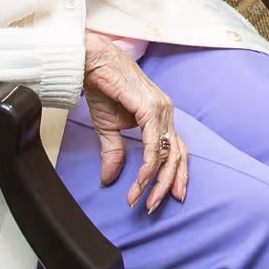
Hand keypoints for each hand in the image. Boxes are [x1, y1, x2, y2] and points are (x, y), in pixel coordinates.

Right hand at [82, 32, 187, 211]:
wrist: (92, 62)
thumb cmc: (102, 87)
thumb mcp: (108, 127)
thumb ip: (113, 152)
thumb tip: (110, 178)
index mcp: (160, 114)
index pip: (176, 148)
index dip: (176, 173)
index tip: (168, 196)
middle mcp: (165, 111)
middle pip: (177, 153)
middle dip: (169, 183)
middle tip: (156, 206)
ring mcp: (160, 108)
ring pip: (167, 152)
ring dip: (157, 180)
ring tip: (144, 200)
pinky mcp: (149, 108)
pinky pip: (154, 145)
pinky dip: (148, 166)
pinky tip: (140, 181)